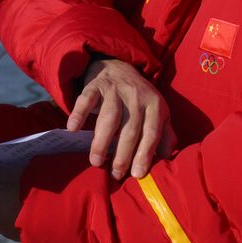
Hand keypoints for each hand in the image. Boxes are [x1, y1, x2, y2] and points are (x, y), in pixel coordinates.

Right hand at [67, 58, 174, 179]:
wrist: (119, 68)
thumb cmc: (139, 98)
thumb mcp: (157, 112)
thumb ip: (165, 133)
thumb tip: (167, 157)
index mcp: (155, 104)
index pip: (152, 131)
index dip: (145, 153)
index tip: (137, 174)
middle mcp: (137, 96)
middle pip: (131, 128)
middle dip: (124, 153)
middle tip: (116, 173)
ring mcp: (115, 90)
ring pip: (110, 117)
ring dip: (102, 140)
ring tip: (96, 161)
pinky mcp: (95, 86)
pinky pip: (86, 99)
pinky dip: (79, 113)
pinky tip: (73, 128)